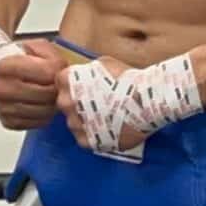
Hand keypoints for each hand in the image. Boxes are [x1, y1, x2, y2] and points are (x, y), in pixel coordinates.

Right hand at [0, 38, 62, 131]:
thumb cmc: (13, 58)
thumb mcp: (32, 46)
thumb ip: (52, 55)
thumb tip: (65, 73)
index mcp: (7, 66)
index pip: (47, 73)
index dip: (58, 70)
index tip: (56, 68)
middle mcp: (3, 89)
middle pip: (47, 94)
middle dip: (57, 88)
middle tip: (55, 83)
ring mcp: (4, 108)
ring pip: (45, 111)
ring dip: (52, 102)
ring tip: (49, 93)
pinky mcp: (9, 122)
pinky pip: (38, 123)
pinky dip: (45, 114)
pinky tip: (41, 103)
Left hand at [58, 54, 200, 154]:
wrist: (146, 101)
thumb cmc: (128, 79)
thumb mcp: (104, 64)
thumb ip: (87, 71)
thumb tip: (84, 76)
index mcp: (67, 82)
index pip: (60, 82)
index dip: (73, 84)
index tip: (85, 87)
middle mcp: (66, 103)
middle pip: (65, 104)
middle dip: (77, 103)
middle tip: (97, 102)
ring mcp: (75, 124)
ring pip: (75, 123)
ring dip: (85, 120)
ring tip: (106, 117)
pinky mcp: (87, 142)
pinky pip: (85, 138)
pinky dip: (94, 135)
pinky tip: (108, 129)